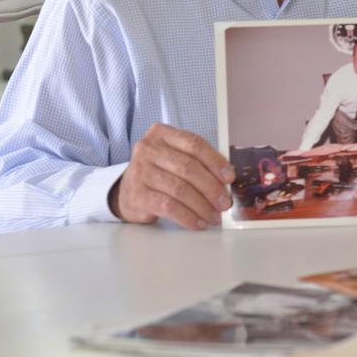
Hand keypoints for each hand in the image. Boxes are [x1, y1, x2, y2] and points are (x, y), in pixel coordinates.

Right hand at [110, 123, 234, 229]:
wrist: (127, 192)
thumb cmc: (157, 173)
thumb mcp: (173, 158)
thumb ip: (197, 162)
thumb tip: (226, 178)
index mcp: (161, 133)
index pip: (194, 144)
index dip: (215, 161)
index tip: (229, 177)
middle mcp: (148, 148)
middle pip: (188, 167)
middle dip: (211, 188)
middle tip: (224, 202)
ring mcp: (141, 171)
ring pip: (180, 189)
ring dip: (202, 206)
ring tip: (214, 216)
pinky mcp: (138, 195)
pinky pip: (169, 207)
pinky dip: (188, 217)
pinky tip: (198, 223)